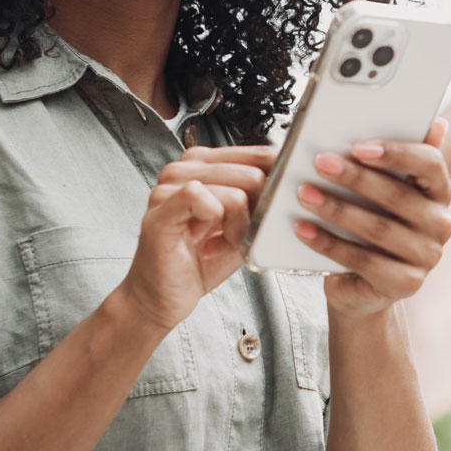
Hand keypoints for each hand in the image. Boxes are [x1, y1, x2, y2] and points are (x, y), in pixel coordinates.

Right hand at [118, 145, 275, 333]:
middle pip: (250, 172)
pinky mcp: (161, 211)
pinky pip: (202, 199)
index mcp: (204, 164)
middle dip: (257, 212)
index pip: (257, 153)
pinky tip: (208, 243)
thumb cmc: (200, 261)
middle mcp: (184, 168)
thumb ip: (261, 200)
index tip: (277, 205)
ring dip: (239, 227)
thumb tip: (289, 182)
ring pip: (234, 192)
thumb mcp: (243, 225)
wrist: (162, 296)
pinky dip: (218, 227)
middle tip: (240, 236)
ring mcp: (168, 187)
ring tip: (222, 243)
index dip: (276, 181)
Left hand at [293, 118, 450, 319]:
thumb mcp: (382, 186)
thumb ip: (398, 155)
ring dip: (336, 209)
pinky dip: (328, 243)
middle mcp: (441, 224)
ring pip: (378, 228)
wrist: (361, 282)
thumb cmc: (371, 220)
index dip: (395, 153)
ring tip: (304, 193)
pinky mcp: (405, 284)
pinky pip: (363, 260)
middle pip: (398, 196)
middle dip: (355, 177)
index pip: (430, 164)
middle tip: (319, 162)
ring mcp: (426, 257)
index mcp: (439, 191)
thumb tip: (437, 122)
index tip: (357, 146)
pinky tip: (303, 229)